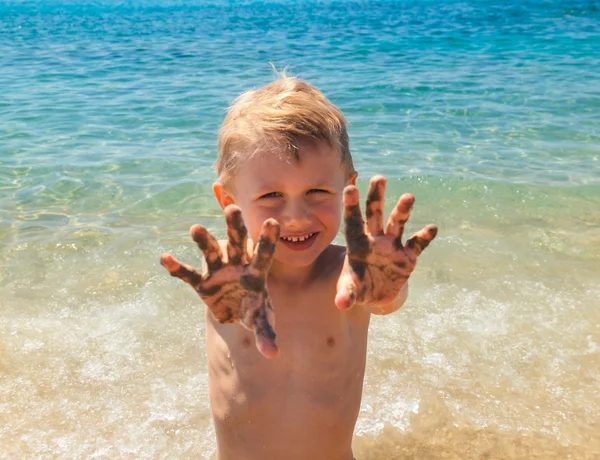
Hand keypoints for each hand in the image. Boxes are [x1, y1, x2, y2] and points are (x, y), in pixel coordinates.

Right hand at [160, 205, 279, 358]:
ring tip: (195, 228)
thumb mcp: (260, 321)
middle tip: (233, 207)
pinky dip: (177, 268)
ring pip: (211, 251)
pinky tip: (164, 258)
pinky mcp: (201, 282)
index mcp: (256, 272)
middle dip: (234, 226)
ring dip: (204, 240)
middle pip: (237, 242)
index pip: (264, 254)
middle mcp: (237, 265)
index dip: (267, 240)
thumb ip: (266, 334)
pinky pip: (188, 274)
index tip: (273, 221)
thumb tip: (272, 355)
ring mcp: (218, 271)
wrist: (234, 310)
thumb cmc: (253, 309)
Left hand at [335, 176, 437, 309]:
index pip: (353, 222)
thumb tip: (342, 304)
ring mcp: (392, 246)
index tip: (350, 188)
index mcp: (357, 243)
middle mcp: (375, 239)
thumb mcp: (351, 291)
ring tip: (408, 197)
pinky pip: (417, 244)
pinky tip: (432, 228)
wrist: (377, 295)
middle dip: (376, 197)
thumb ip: (347, 294)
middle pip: (375, 214)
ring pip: (397, 224)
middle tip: (379, 178)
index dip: (351, 206)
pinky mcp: (408, 256)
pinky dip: (425, 237)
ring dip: (402, 211)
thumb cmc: (358, 287)